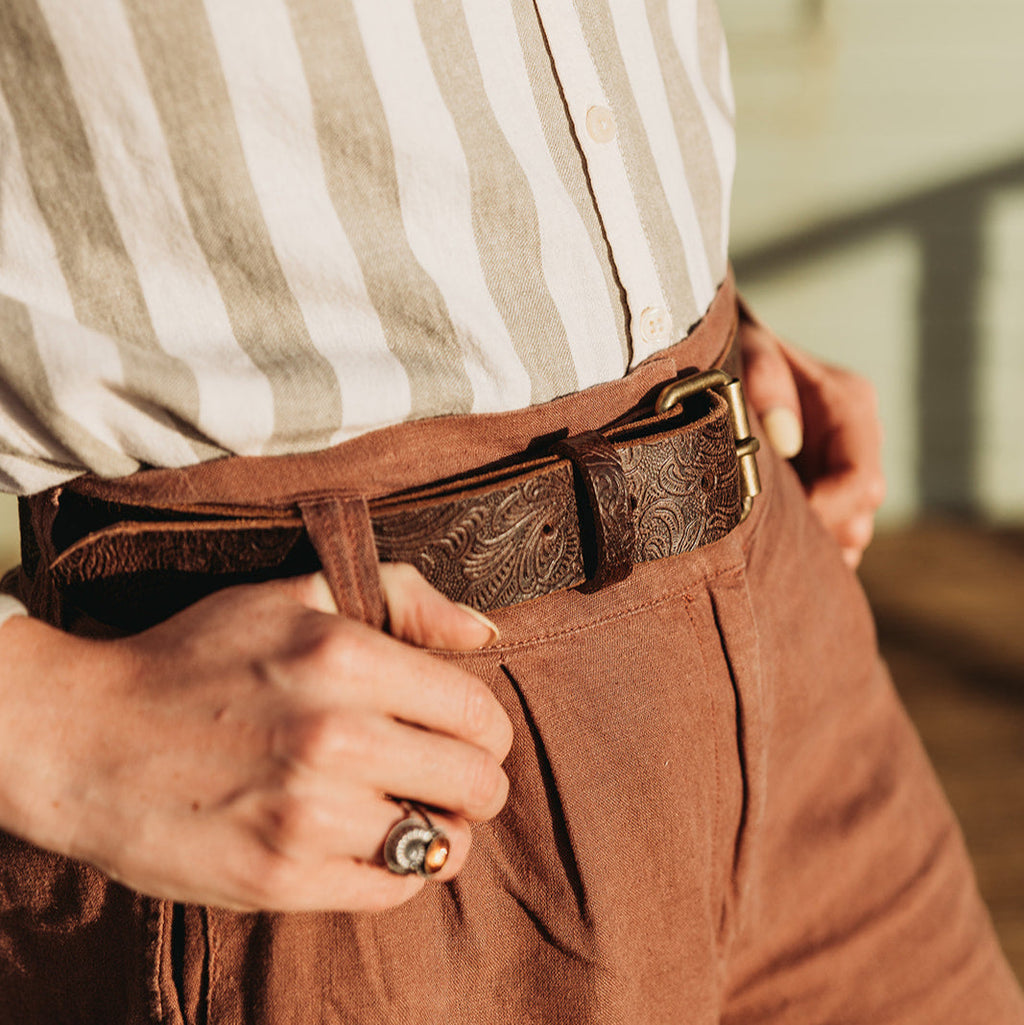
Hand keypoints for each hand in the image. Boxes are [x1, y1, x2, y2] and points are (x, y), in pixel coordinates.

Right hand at [0, 565, 510, 911]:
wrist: (86, 737)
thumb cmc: (201, 655)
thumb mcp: (297, 593)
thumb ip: (404, 596)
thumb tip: (485, 632)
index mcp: (347, 658)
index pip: (479, 715)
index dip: (487, 729)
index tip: (467, 733)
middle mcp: (333, 738)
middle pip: (477, 784)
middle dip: (476, 781)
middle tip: (447, 774)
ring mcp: (305, 816)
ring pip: (442, 844)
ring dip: (437, 827)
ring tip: (406, 805)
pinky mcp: (278, 880)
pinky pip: (393, 890)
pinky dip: (398, 868)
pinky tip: (369, 839)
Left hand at [740, 311, 885, 566]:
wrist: (730, 353)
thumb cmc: (738, 349)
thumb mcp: (747, 348)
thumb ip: (765, 379)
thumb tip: (785, 437)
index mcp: (849, 401)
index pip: (858, 478)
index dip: (826, 511)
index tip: (786, 524)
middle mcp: (859, 434)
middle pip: (861, 508)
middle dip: (825, 533)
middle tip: (778, 550)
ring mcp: (847, 461)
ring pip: (853, 524)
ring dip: (822, 544)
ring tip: (779, 555)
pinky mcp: (828, 482)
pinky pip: (836, 528)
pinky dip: (816, 545)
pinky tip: (784, 552)